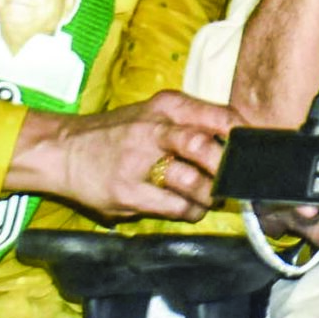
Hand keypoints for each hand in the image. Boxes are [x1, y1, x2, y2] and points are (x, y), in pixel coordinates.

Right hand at [6, 90, 235, 222]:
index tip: (256, 152)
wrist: (62, 150)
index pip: (219, 115)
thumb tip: (236, 145)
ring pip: (192, 180)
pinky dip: (191, 212)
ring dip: (211, 194)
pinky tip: (191, 210)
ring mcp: (138, 161)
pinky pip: (174, 207)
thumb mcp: (153, 114)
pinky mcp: (126, 192)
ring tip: (215, 198)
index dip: (244, 137)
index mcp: (167, 106)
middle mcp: (153, 129)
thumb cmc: (117, 133)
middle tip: (237, 181)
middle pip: (205, 146)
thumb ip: (190, 124)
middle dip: (227, 169)